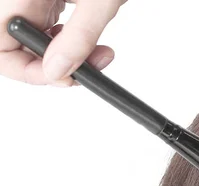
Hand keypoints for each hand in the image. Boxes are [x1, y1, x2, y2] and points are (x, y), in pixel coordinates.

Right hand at [0, 0, 127, 86]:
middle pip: (12, 43)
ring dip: (62, 53)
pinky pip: (42, 20)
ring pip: (30, 34)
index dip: (27, 71)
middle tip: (87, 69)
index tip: (64, 78)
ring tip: (98, 53)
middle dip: (51, 64)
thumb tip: (57, 72)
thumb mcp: (100, 1)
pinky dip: (65, 36)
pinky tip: (88, 36)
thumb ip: (77, 39)